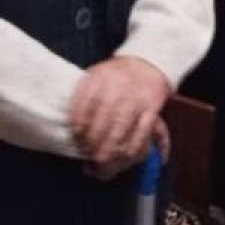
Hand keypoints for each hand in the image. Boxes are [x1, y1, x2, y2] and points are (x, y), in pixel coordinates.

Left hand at [70, 55, 170, 173]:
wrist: (147, 63)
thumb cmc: (115, 75)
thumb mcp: (95, 75)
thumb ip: (83, 96)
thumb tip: (72, 128)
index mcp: (99, 77)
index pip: (84, 104)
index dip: (78, 125)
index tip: (76, 137)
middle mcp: (117, 86)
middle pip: (101, 120)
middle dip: (93, 142)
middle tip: (87, 155)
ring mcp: (135, 98)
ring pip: (121, 130)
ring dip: (109, 150)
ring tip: (101, 162)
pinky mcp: (152, 108)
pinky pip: (142, 133)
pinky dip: (132, 148)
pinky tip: (123, 156)